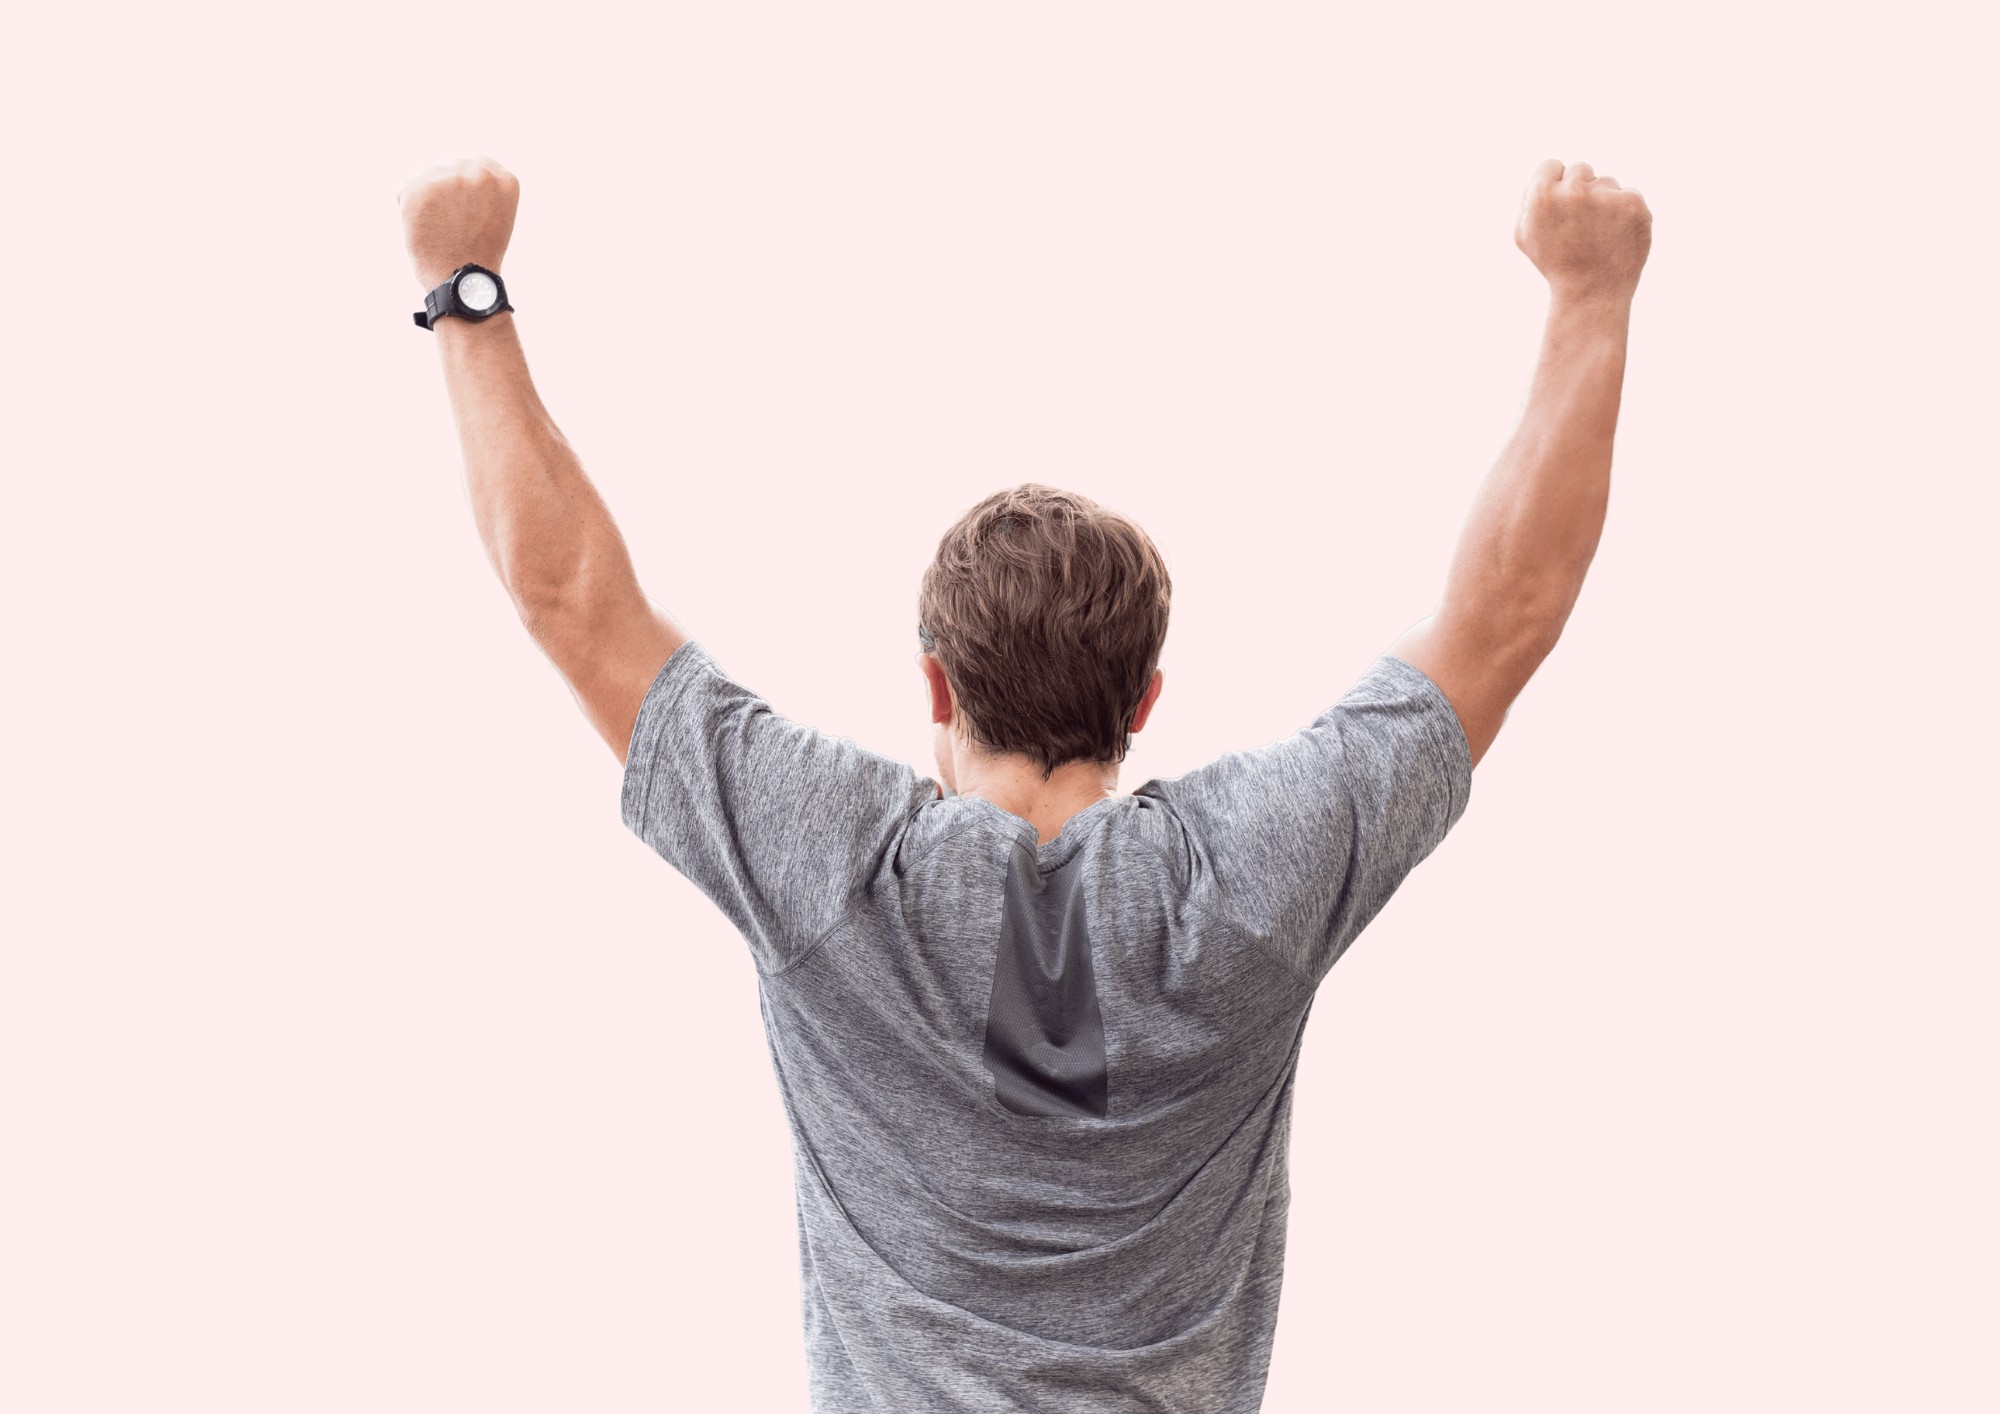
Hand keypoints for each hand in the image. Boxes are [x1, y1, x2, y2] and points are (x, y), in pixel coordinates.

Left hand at [399, 155, 519, 290]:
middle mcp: (478, 173)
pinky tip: (424, 228)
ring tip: (439, 228)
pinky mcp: (418, 188)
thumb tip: (453, 171)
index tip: (467, 211)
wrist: (464, 283)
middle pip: (448, 167)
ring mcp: (448, 179)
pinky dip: (408, 209)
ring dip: (426, 199)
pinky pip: (404, 190)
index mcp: (504, 180)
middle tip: (451, 224)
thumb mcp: (497, 215)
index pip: (475, 164)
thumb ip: (483, 189)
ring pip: (425, 177)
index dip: (465, 189)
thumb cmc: (478, 254)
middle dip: (445, 191)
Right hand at [1515, 159, 1651, 307]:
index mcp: (1541, 196)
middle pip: (1580, 168)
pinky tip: (1616, 236)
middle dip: (1580, 190)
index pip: (1551, 165)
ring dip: (1604, 202)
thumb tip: (1544, 175)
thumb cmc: (1556, 265)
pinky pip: (1628, 194)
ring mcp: (1606, 196)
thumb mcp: (1525, 236)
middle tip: (1580, 224)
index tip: (1560, 207)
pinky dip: (1625, 213)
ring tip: (1598, 235)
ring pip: (1607, 182)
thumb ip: (1529, 199)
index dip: (1554, 186)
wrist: (1592, 294)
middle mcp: (1573, 191)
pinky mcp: (1633, 204)